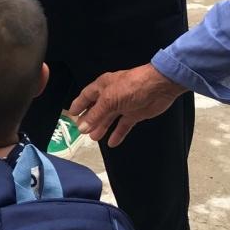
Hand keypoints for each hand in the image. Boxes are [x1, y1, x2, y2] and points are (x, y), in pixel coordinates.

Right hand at [69, 64, 186, 146]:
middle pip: (97, 109)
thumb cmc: (131, 87)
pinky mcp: (135, 114)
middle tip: (81, 131)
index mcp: (103, 86)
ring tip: (94, 138)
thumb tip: (81, 127)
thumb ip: (95, 114)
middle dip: (89, 119)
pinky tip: (112, 143)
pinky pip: (123, 125)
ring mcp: (123, 105)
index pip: (86, 96)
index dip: (78, 105)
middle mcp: (112, 95)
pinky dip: (118, 133)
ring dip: (101, 127)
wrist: (159, 87)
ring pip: (109, 118)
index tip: (70, 115)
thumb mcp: (109, 100)